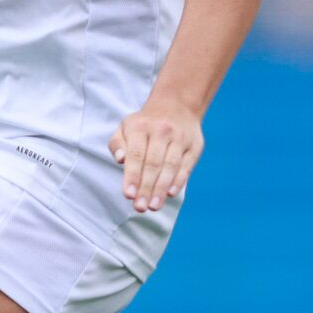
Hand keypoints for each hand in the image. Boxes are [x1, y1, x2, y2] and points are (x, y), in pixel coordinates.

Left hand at [110, 95, 203, 212]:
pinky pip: (186, 165)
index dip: (132, 176)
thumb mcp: (125, 127)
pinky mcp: (195, 145)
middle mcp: (162, 131)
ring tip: (154, 206)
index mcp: (141, 127)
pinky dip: (179, 180)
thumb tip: (120, 159)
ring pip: (171, 166)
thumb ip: (117, 144)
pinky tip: (170, 194)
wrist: (177, 105)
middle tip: (140, 207)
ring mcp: (180, 138)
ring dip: (161, 188)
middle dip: (146, 188)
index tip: (128, 195)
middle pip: (153, 164)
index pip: (136, 155)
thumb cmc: (144, 124)